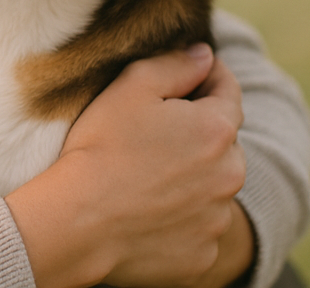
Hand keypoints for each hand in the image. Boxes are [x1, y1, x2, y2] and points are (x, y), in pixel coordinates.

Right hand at [5, 45, 250, 287]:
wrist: (80, 220)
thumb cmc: (102, 146)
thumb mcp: (132, 86)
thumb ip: (175, 64)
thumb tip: (205, 55)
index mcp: (217, 130)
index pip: (228, 91)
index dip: (208, 75)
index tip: (188, 73)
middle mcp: (230, 176)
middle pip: (224, 140)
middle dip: (198, 129)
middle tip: (155, 128)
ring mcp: (218, 219)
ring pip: (213, 183)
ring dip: (193, 173)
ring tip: (148, 170)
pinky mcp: (203, 255)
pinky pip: (200, 224)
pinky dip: (183, 213)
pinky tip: (149, 205)